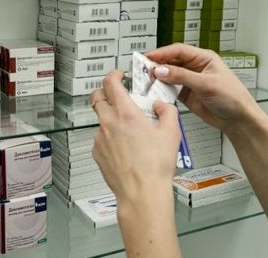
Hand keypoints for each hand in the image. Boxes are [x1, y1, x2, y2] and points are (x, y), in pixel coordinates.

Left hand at [90, 71, 180, 204]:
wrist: (142, 192)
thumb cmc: (155, 167)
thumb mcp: (171, 133)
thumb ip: (167, 111)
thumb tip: (162, 106)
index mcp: (126, 114)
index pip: (110, 83)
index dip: (114, 75)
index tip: (119, 75)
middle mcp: (108, 123)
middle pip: (96, 97)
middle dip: (105, 92)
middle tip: (117, 95)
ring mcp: (100, 138)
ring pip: (100, 119)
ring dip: (110, 117)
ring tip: (128, 130)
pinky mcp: (97, 152)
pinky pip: (100, 137)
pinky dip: (110, 137)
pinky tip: (125, 147)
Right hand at [146, 43, 263, 133]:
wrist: (238, 120)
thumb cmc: (232, 98)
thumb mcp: (206, 84)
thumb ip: (182, 76)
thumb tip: (161, 70)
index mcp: (203, 58)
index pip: (178, 51)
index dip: (162, 53)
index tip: (148, 57)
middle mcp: (195, 68)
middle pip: (171, 62)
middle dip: (157, 65)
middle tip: (143, 70)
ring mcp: (190, 81)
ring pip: (169, 75)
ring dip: (158, 78)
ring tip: (146, 81)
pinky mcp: (186, 94)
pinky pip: (170, 89)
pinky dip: (162, 90)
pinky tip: (156, 92)